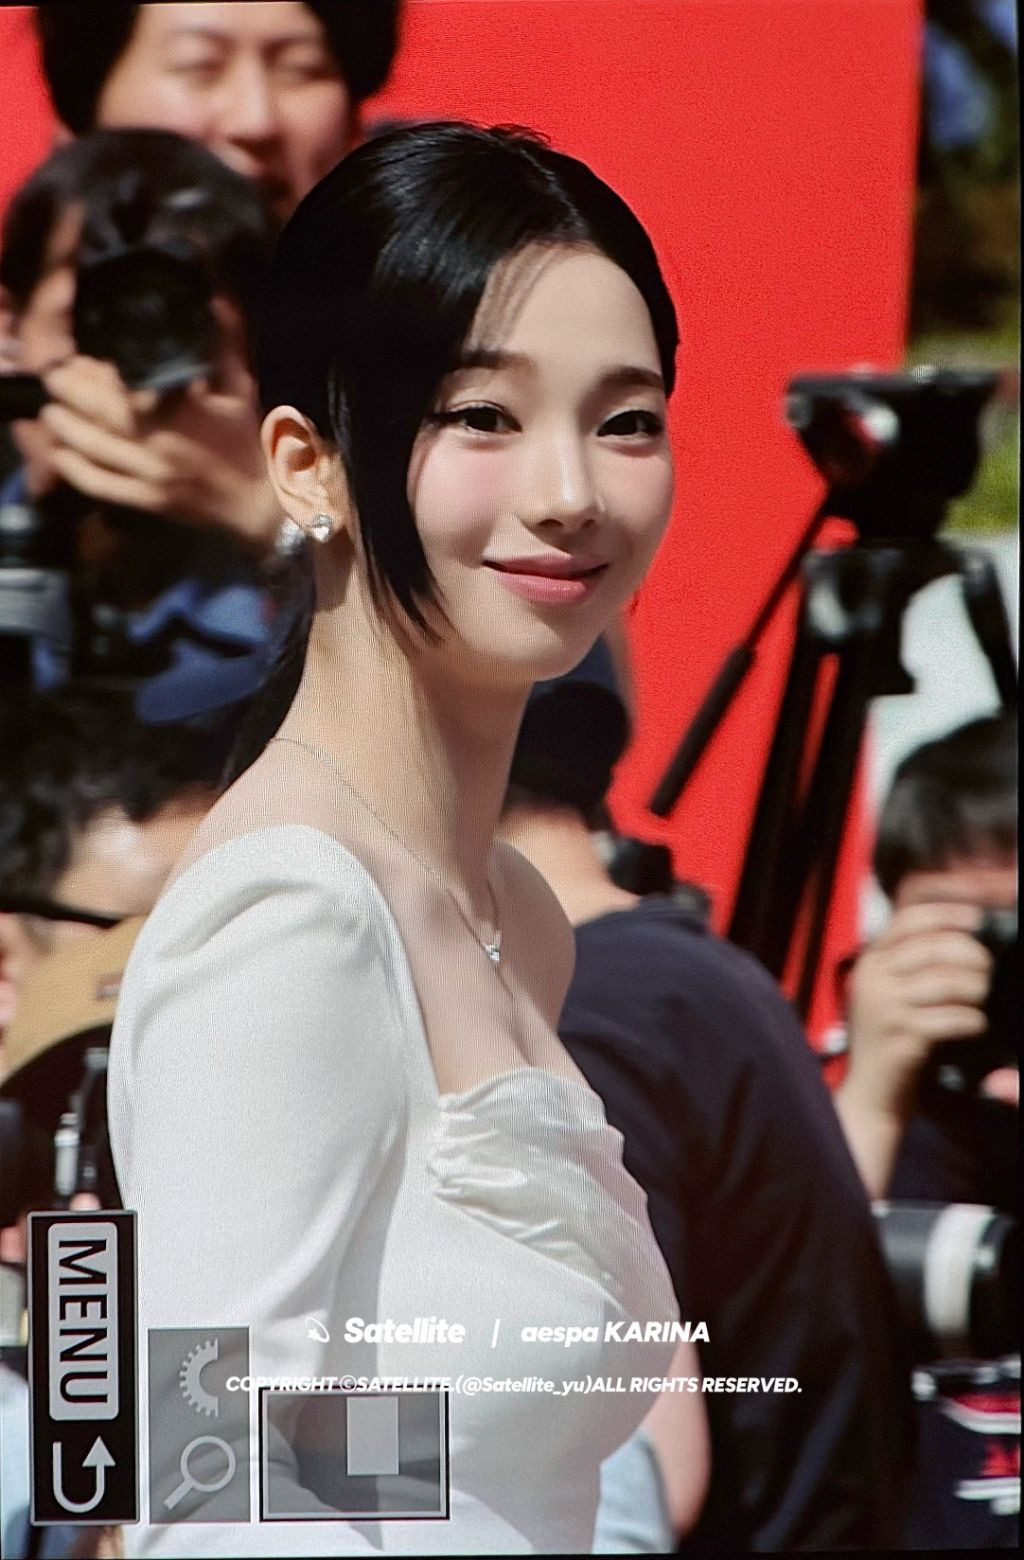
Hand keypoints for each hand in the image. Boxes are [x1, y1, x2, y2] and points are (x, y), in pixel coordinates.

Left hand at [39, 341, 280, 551]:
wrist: (256, 502)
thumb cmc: (246, 440)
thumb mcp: (239, 388)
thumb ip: (223, 344)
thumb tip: (215, 301)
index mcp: (183, 410)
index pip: (127, 382)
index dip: (96, 369)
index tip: (80, 356)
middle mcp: (161, 442)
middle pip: (100, 412)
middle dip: (70, 391)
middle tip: (54, 375)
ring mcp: (151, 474)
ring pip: (94, 447)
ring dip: (65, 426)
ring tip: (50, 410)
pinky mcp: (147, 501)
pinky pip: (101, 485)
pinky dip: (75, 469)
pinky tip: (60, 453)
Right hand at [844, 900, 991, 1121]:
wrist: (872, 1091)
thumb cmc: (892, 1035)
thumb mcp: (890, 992)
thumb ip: (913, 963)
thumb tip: (964, 937)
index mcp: (870, 961)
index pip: (908, 920)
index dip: (946, 914)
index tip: (977, 920)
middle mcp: (871, 979)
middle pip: (932, 947)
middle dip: (970, 953)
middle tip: (988, 968)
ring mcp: (884, 1008)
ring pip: (944, 981)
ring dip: (974, 986)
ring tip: (982, 994)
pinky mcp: (901, 1038)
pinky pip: (949, 1019)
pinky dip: (970, 1019)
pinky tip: (976, 1023)